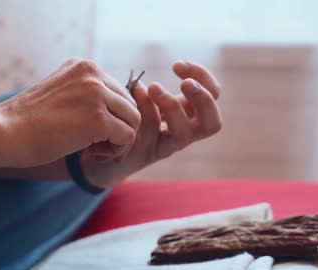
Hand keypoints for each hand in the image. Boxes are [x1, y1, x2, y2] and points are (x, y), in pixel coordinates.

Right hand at [0, 59, 140, 167]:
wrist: (3, 133)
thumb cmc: (26, 122)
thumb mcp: (59, 95)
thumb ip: (85, 95)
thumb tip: (115, 110)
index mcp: (83, 66)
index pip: (118, 91)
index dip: (111, 116)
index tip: (92, 132)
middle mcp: (92, 73)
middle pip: (130, 105)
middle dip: (119, 128)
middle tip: (98, 146)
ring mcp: (96, 94)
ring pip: (133, 120)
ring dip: (120, 140)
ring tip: (95, 150)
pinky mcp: (98, 118)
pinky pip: (127, 136)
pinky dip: (116, 150)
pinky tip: (93, 153)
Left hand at [81, 60, 221, 186]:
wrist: (103, 153)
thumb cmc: (128, 118)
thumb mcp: (145, 100)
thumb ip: (154, 90)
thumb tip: (148, 77)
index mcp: (188, 114)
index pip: (213, 96)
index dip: (203, 77)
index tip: (177, 65)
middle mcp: (182, 134)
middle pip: (212, 124)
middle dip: (202, 100)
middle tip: (184, 83)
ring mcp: (164, 147)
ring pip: (182, 134)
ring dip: (170, 105)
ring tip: (153, 88)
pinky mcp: (143, 155)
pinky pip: (150, 137)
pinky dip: (143, 114)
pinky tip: (130, 98)